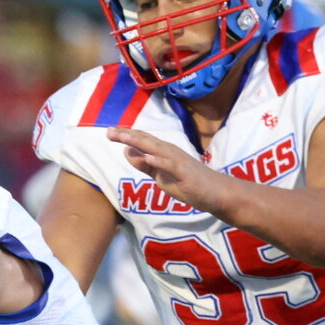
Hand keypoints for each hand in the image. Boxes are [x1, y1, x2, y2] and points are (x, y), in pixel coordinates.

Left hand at [107, 126, 228, 214]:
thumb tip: (126, 151)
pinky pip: (171, 166)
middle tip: (109, 131)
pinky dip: (160, 161)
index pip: (142, 140)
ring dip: (140, 143)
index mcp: (163, 152)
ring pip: (157, 149)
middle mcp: (170, 152)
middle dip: (127, 136)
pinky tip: (148, 157)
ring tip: (123, 138)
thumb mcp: (160, 175)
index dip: (126, 136)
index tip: (109, 131)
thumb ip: (144, 164)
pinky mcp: (186, 174)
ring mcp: (178, 162)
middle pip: (146, 141)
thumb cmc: (187, 182)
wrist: (216, 193)